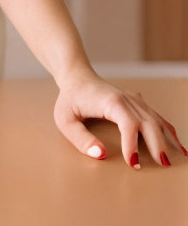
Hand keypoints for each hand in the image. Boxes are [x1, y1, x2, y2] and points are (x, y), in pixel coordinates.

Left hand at [53, 67, 187, 168]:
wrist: (77, 76)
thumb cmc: (70, 99)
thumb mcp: (65, 119)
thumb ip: (81, 138)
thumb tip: (101, 155)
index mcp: (110, 102)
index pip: (128, 123)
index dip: (132, 144)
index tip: (133, 164)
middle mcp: (127, 99)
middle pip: (148, 122)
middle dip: (157, 144)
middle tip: (162, 166)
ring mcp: (134, 100)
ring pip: (156, 120)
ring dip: (167, 139)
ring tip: (178, 158)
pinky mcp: (138, 103)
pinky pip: (157, 117)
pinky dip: (168, 131)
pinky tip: (177, 145)